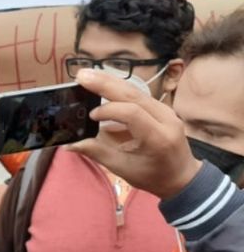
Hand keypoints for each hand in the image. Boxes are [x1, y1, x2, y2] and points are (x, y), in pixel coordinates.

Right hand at [68, 68, 200, 199]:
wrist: (182, 176)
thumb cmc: (152, 176)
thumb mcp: (124, 169)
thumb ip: (97, 152)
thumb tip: (69, 144)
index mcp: (158, 138)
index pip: (133, 114)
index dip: (109, 111)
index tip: (91, 116)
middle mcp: (166, 119)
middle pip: (134, 95)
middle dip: (106, 84)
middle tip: (81, 76)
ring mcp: (166, 110)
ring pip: (135, 90)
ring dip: (110, 81)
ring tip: (87, 75)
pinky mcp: (160, 107)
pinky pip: (138, 94)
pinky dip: (118, 88)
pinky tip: (102, 83)